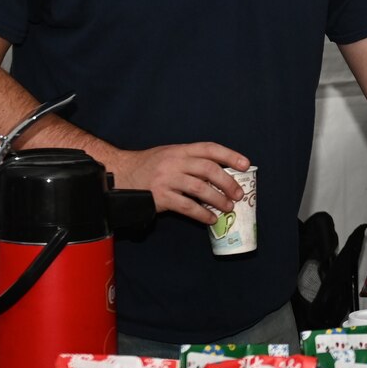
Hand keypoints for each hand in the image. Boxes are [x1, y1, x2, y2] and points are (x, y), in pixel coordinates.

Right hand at [104, 142, 248, 224]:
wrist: (120, 174)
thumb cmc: (149, 166)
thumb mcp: (169, 154)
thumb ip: (190, 160)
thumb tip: (220, 173)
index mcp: (180, 150)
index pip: (209, 148)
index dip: (230, 155)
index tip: (246, 165)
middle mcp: (174, 162)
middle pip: (208, 169)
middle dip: (228, 182)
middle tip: (238, 194)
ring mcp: (167, 179)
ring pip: (200, 188)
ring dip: (218, 200)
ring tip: (228, 208)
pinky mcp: (161, 197)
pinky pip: (187, 207)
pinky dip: (202, 214)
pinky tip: (210, 219)